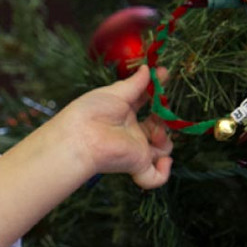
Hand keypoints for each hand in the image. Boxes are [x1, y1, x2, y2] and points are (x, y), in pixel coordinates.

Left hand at [0, 65, 173, 246]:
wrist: (81, 136)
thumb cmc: (92, 111)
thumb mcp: (116, 92)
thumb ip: (136, 83)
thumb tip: (148, 69)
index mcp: (124, 113)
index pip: (145, 103)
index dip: (157, 92)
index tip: (165, 76)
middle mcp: (131, 133)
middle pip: (157, 129)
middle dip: (165, 120)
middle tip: (161, 110)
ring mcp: (135, 150)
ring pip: (160, 151)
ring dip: (165, 141)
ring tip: (156, 132)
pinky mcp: (137, 165)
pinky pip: (154, 178)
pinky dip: (163, 172)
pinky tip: (164, 160)